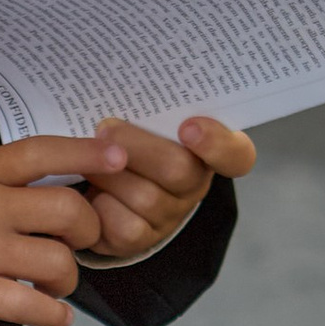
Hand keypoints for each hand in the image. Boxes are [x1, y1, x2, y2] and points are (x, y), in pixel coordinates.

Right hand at [0, 79, 107, 325]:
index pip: (42, 153)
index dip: (86, 154)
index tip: (119, 157)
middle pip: (67, 212)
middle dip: (87, 230)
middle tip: (79, 241)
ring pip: (58, 263)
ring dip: (68, 279)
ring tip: (56, 284)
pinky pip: (34, 308)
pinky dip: (54, 315)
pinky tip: (54, 314)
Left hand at [76, 112, 255, 262]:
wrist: (96, 177)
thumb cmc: (126, 136)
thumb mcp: (142, 115)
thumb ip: (147, 105)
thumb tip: (127, 85)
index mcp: (206, 150)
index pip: (236, 154)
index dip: (217, 143)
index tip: (189, 127)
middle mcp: (195, 185)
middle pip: (180, 170)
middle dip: (138, 148)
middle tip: (105, 128)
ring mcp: (170, 215)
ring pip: (147, 198)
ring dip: (110, 175)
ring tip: (88, 159)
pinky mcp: (141, 240)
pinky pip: (126, 228)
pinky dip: (101, 207)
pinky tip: (88, 194)